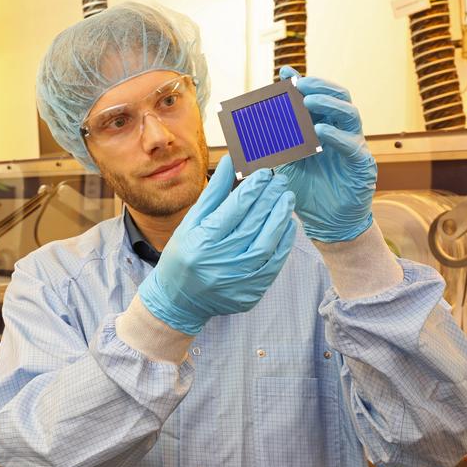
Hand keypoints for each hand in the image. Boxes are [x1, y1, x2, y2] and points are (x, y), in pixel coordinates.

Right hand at [138, 155, 296, 334]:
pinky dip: (283, 243)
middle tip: (280, 181)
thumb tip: (230, 165)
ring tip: (287, 199)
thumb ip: (212, 195)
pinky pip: (273, 265)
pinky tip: (287, 225)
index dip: (252, 189)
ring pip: (266, 244)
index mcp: (201, 242)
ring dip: (280, 218)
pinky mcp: (250, 293)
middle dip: (269, 199)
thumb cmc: (182, 257)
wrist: (179, 302)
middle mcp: (219, 262)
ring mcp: (236, 280)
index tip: (265, 173)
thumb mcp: (190, 224)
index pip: (233, 210)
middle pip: (252, 224)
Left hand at [274, 66, 376, 242]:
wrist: (326, 223)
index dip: (303, 82)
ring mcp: (354, 145)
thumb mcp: (286, 163)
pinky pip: (352, 145)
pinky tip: (321, 132)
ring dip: (329, 105)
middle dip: (318, 87)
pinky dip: (337, 136)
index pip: (317, 97)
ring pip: (349, 114)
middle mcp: (341, 132)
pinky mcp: (363, 164)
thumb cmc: (307, 192)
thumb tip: (254, 125)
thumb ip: (277, 142)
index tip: (283, 73)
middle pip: (338, 97)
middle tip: (298, 85)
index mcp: (323, 127)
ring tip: (309, 102)